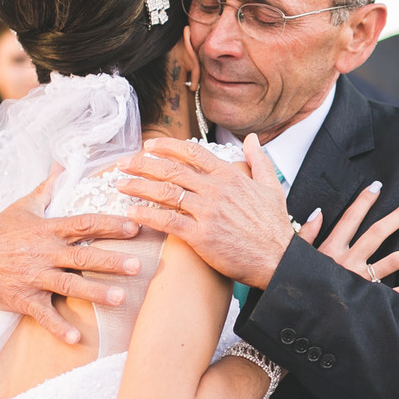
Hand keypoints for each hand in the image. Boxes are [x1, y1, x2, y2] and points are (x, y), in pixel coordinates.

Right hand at [0, 168, 140, 342]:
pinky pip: (43, 315)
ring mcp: (34, 277)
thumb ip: (47, 188)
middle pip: (82, 256)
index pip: (83, 224)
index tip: (134, 226)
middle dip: (110, 261)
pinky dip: (59, 327)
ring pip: (69, 286)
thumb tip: (62, 163)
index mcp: (47, 230)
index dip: (109, 225)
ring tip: (120, 299)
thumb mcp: (21, 206)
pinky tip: (78, 339)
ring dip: (94, 293)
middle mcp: (44, 253)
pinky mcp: (23, 299)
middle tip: (137, 265)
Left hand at [119, 133, 294, 289]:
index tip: (149, 146)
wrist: (277, 260)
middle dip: (143, 164)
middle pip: (172, 170)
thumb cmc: (273, 227)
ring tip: (120, 184)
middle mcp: (217, 190)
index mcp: (230, 176)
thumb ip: (259, 159)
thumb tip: (252, 138)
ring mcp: (208, 213)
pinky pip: (167, 222)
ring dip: (138, 186)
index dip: (167, 146)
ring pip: (166, 193)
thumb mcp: (272, 187)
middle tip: (123, 164)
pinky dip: (147, 215)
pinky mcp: (201, 236)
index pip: (193, 152)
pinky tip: (132, 212)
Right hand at [297, 181, 398, 301]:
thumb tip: (318, 211)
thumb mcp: (297, 258)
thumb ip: (306, 235)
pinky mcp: (370, 302)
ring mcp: (361, 282)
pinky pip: (398, 296)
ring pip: (393, 262)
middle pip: (377, 234)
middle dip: (398, 217)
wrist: (302, 319)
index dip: (363, 202)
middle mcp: (348, 263)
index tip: (377, 186)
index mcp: (330, 251)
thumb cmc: (298, 286)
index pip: (349, 220)